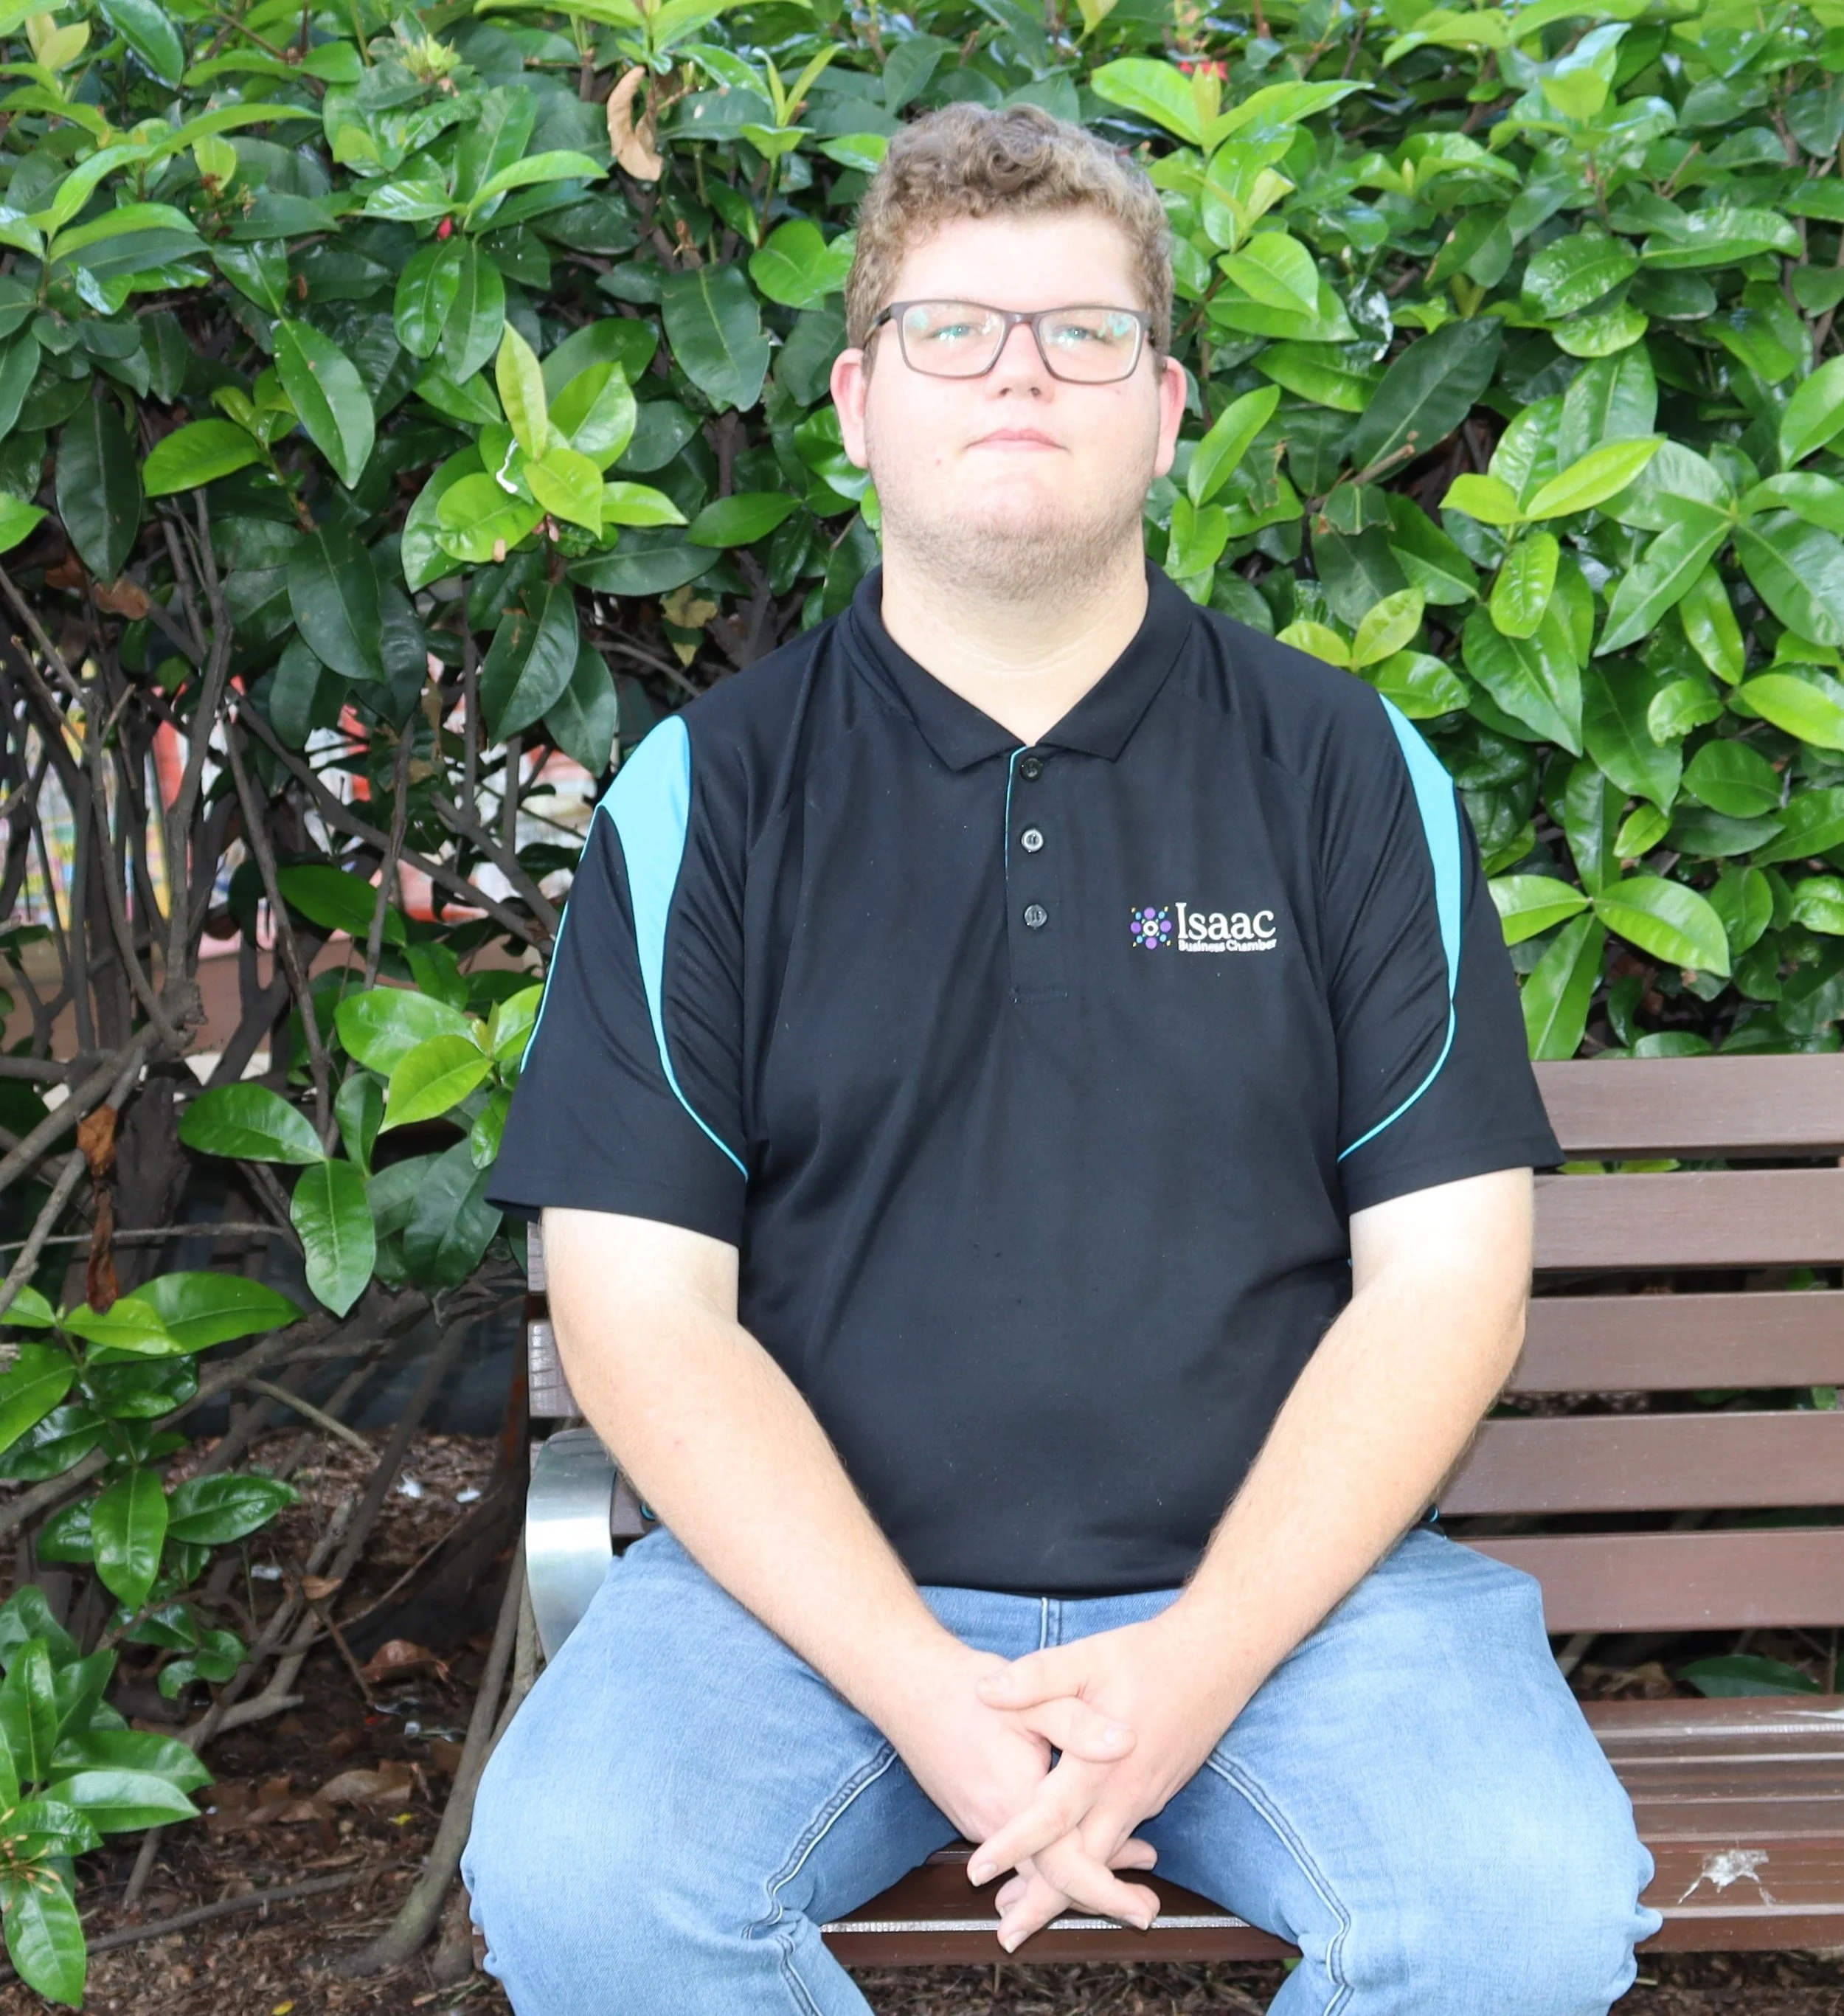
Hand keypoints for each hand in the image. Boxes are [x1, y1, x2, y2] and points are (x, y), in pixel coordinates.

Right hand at [873, 1639, 1161, 1933]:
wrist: (908, 1687)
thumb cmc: (968, 1690)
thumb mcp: (1031, 1697)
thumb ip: (1079, 1723)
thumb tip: (1128, 1742)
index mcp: (1015, 1801)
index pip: (1065, 1867)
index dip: (1107, 1891)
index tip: (1143, 1911)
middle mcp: (993, 1826)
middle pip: (1053, 1880)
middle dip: (1101, 1895)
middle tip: (1146, 1909)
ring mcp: (979, 1824)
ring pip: (1035, 1867)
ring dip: (1080, 1870)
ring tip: (1131, 1865)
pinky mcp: (973, 1815)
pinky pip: (1018, 1851)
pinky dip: (1052, 1854)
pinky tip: (1081, 1838)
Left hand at [965, 1607, 1252, 1947]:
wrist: (1217, 1660)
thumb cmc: (1149, 1656)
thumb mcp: (1087, 1657)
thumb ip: (1037, 1677)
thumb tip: (986, 1691)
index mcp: (1101, 1763)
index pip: (1052, 1817)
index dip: (1014, 1845)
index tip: (978, 1872)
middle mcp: (1125, 1793)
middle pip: (1082, 1865)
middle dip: (1043, 1902)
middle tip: (1006, 1933)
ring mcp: (1145, 1799)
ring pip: (1102, 1859)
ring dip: (1068, 1890)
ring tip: (1025, 1911)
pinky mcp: (1155, 1795)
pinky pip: (1119, 1841)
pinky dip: (1094, 1864)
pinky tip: (1074, 1867)